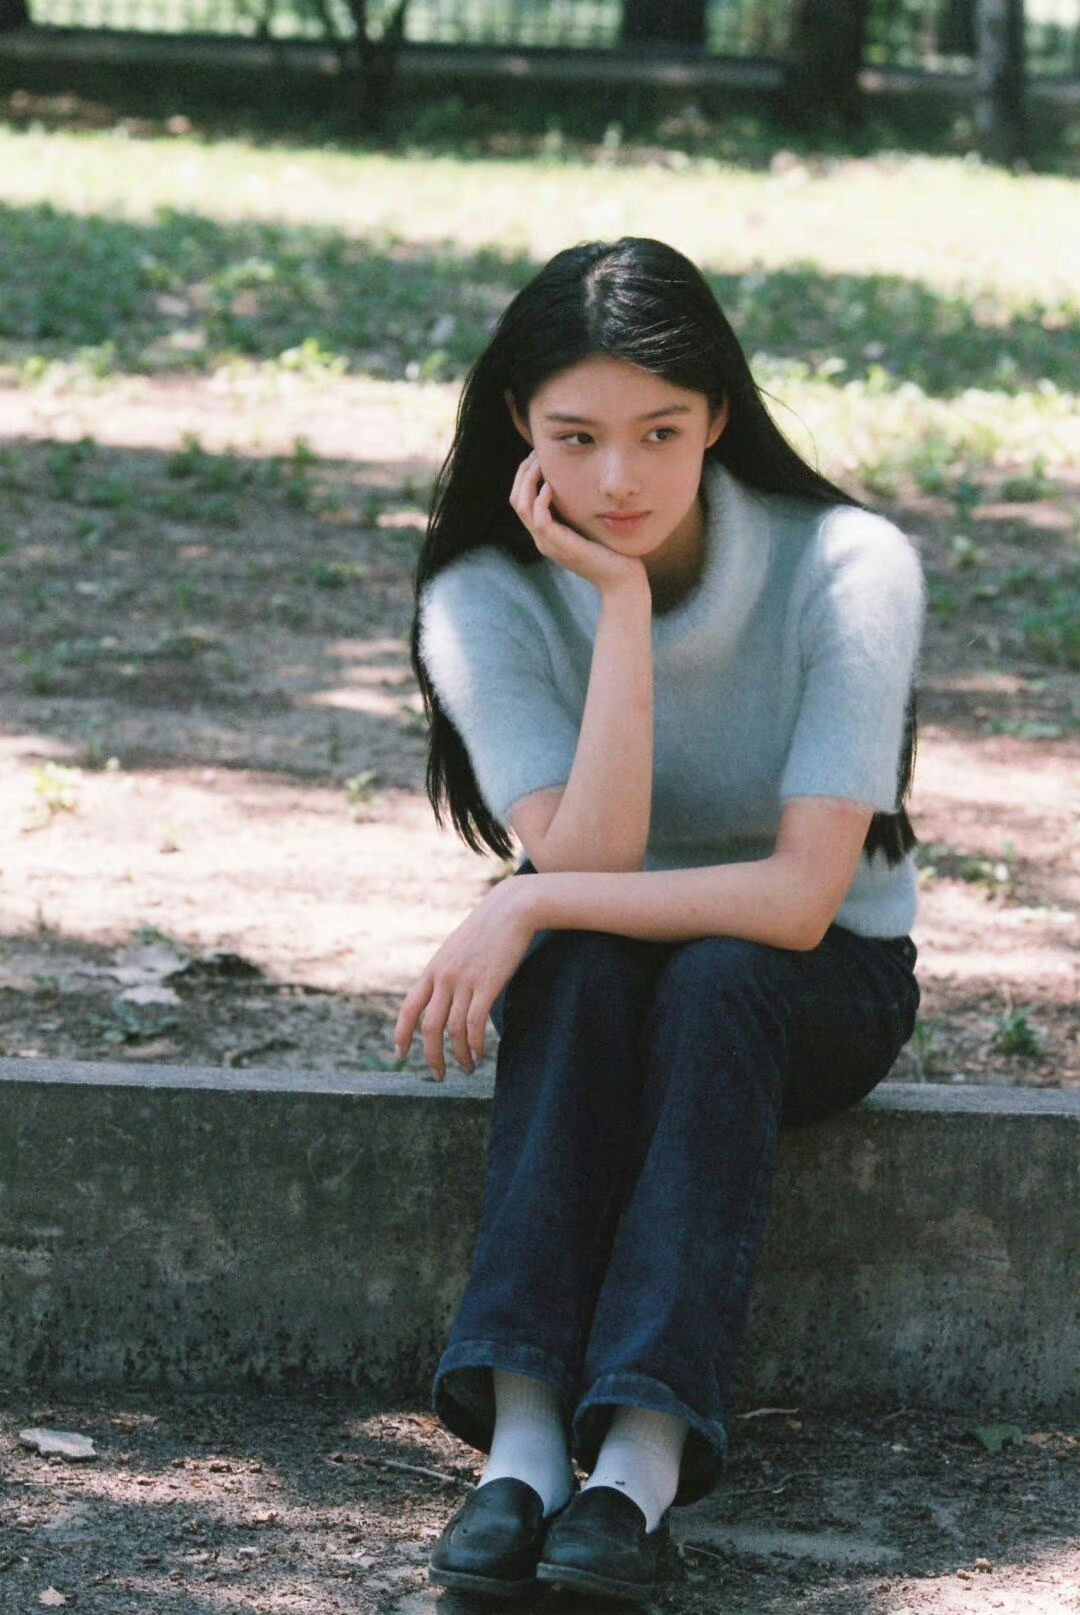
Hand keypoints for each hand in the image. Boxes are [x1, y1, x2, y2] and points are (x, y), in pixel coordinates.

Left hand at [394, 877, 539, 1080]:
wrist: (511, 908)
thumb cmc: (487, 929)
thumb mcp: (457, 950)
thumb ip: (447, 973)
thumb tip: (445, 997)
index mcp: (433, 970)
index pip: (408, 1008)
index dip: (401, 1035)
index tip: (400, 1055)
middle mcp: (444, 977)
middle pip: (429, 1027)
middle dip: (431, 1056)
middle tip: (438, 1075)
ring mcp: (465, 981)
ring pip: (454, 1030)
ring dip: (459, 1055)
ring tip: (466, 1068)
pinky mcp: (488, 984)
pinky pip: (475, 1022)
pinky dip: (475, 1044)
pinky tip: (479, 1054)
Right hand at [509, 452, 646, 594]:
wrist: (621, 581)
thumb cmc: (612, 553)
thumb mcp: (591, 524)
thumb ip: (580, 509)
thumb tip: (582, 483)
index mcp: (547, 533)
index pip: (521, 499)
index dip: (526, 475)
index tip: (540, 455)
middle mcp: (542, 538)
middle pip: (516, 499)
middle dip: (524, 472)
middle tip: (537, 453)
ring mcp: (548, 544)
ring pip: (522, 506)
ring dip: (528, 481)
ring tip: (540, 463)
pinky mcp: (559, 546)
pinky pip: (539, 520)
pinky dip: (541, 500)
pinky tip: (551, 485)